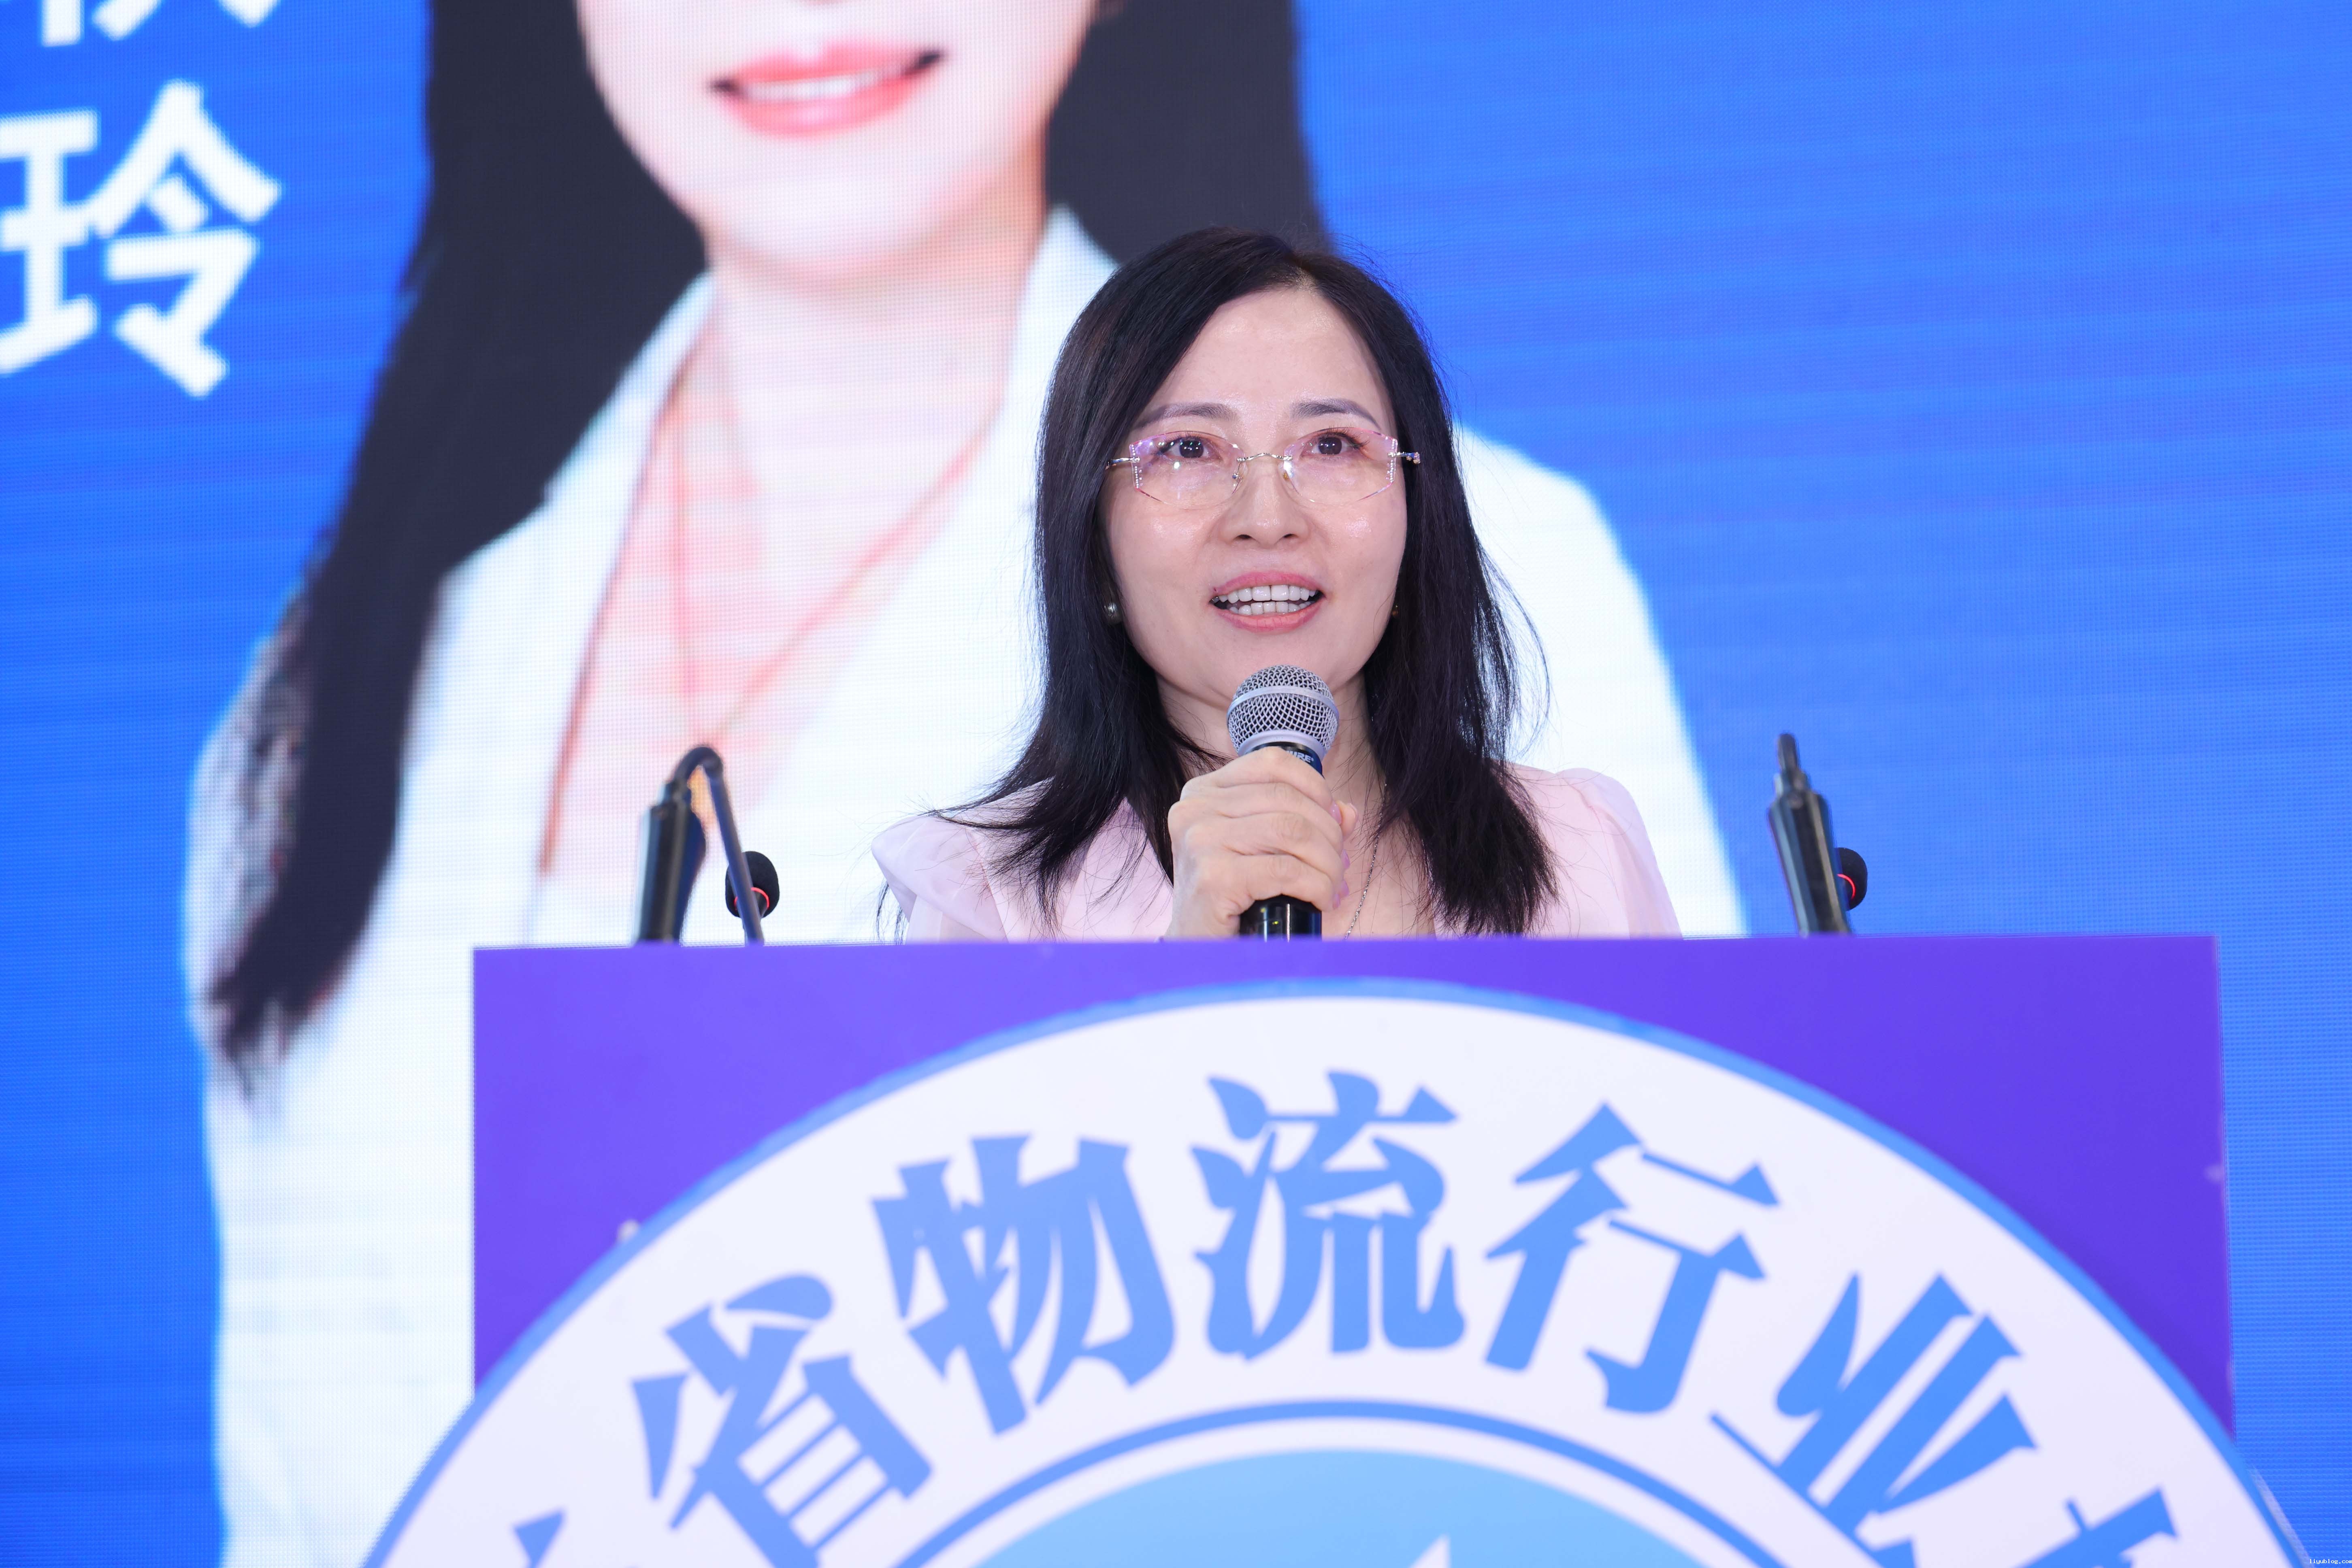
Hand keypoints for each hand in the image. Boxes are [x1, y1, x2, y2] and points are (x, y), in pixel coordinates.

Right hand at [1165, 747, 1358, 937]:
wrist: (1200, 954)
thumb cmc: (1234, 901)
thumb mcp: (1266, 850)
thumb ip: (1304, 822)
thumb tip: (1348, 812)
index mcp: (1204, 792)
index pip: (1272, 764)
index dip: (1315, 789)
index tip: (1334, 822)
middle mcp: (1195, 810)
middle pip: (1288, 801)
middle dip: (1329, 835)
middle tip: (1339, 866)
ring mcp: (1200, 841)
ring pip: (1292, 831)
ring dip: (1327, 863)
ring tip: (1332, 886)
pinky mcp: (1213, 876)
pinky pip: (1287, 870)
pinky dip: (1317, 886)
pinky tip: (1321, 901)